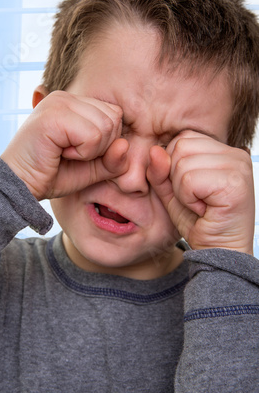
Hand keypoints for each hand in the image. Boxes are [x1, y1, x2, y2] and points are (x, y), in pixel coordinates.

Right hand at [1, 91, 128, 199]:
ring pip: (106, 126)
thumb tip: (125, 145)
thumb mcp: (91, 168)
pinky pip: (93, 135)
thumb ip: (114, 159)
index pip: (115, 114)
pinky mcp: (54, 116)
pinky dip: (83, 153)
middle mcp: (66, 97)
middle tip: (71, 154)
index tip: (79, 152)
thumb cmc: (52, 175)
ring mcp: (59, 103)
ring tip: (65, 153)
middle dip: (101, 146)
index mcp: (74, 103)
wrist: (19, 186)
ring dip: (91, 150)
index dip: (106, 142)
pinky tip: (60, 153)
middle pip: (114, 118)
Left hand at [147, 131, 254, 254]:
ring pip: (182, 163)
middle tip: (196, 200)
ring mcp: (238, 166)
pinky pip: (188, 180)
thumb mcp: (172, 192)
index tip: (192, 191)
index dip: (174, 167)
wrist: (218, 253)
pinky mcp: (234, 183)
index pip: (183, 139)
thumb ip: (160, 170)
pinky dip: (187, 199)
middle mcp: (236, 154)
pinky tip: (204, 210)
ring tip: (200, 205)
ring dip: (182, 191)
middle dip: (176, 178)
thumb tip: (154, 149)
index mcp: (224, 151)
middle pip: (180, 146)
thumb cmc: (198, 222)